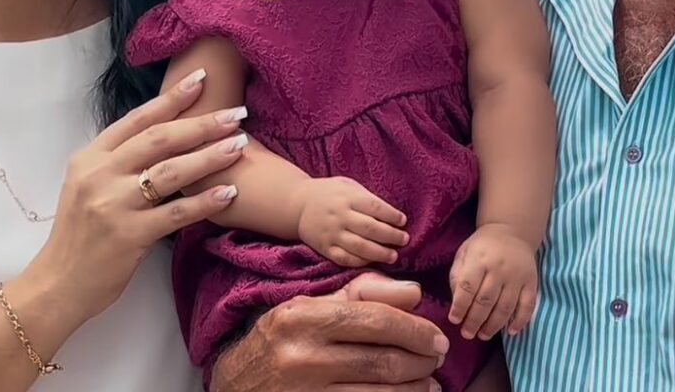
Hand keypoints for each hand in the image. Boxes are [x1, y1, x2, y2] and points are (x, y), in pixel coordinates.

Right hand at [27, 72, 247, 327]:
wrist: (57, 285)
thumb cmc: (80, 233)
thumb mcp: (88, 184)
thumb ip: (118, 159)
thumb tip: (165, 129)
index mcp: (91, 157)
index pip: (138, 119)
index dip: (172, 98)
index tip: (202, 79)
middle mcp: (101, 175)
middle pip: (160, 138)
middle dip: (202, 123)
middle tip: (237, 113)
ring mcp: (114, 205)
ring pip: (172, 171)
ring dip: (210, 156)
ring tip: (240, 145)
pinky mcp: (129, 236)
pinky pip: (176, 213)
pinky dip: (205, 201)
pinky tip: (229, 192)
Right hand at [211, 274, 448, 391]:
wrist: (236, 386)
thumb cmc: (281, 338)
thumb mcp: (312, 306)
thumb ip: (363, 293)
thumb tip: (414, 292)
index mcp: (303, 318)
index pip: (374, 320)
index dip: (414, 329)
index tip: (437, 335)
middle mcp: (303, 356)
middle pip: (381, 360)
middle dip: (420, 360)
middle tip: (438, 357)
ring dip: (414, 389)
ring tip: (430, 382)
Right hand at [296, 176, 409, 267]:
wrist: (298, 204)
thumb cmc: (330, 193)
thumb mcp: (347, 186)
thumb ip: (366, 198)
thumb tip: (391, 214)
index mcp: (347, 197)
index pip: (374, 207)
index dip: (391, 215)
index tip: (403, 221)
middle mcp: (340, 215)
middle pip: (369, 228)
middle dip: (390, 235)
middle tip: (404, 240)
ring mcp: (331, 233)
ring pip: (359, 247)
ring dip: (379, 253)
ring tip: (393, 256)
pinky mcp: (325, 248)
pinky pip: (345, 258)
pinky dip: (361, 262)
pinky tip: (372, 261)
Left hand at [448, 224, 538, 340]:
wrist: (511, 231)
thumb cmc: (482, 246)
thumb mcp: (464, 252)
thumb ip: (457, 275)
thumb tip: (456, 302)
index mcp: (479, 259)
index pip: (467, 286)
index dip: (460, 306)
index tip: (454, 320)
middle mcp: (498, 268)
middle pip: (485, 301)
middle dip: (474, 321)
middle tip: (467, 334)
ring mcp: (517, 277)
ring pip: (505, 307)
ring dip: (493, 326)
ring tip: (483, 335)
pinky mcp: (531, 283)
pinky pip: (527, 306)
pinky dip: (520, 322)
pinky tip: (510, 332)